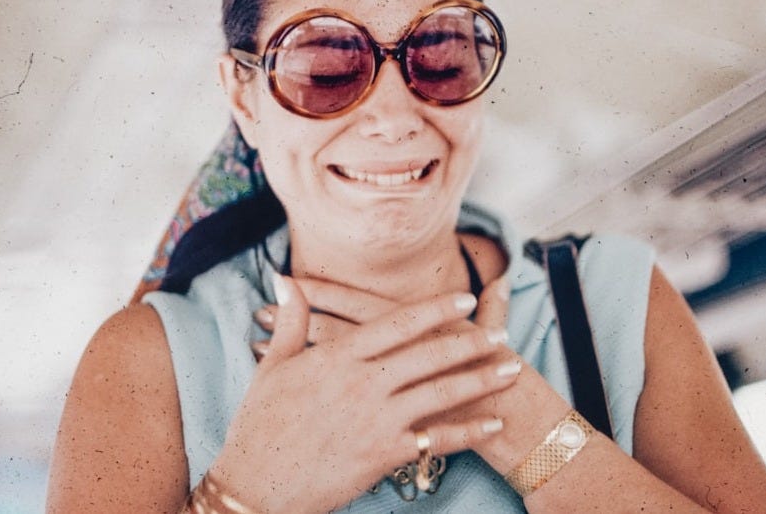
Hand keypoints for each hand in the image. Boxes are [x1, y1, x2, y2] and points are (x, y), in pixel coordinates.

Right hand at [211, 275, 517, 513]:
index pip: (398, 323)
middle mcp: (363, 383)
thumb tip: (285, 280)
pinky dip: (468, 431)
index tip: (465, 298)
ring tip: (510, 369)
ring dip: (481, 380)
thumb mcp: (273, 366)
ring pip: (442, 393)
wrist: (255, 485)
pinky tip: (492, 423)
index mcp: (338, 356)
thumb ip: (291, 321)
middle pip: (430, 354)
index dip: (436, 309)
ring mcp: (377, 420)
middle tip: (501, 335)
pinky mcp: (384, 455)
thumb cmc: (260, 425)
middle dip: (471, 342)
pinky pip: (437, 441)